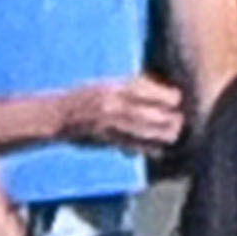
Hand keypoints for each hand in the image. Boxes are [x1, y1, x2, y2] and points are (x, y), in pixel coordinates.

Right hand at [59, 75, 185, 151]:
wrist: (56, 115)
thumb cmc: (84, 97)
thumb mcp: (106, 85)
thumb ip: (130, 87)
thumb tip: (158, 90)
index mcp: (112, 87)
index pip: (146, 90)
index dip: (165, 95)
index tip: (177, 99)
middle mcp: (110, 104)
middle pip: (146, 112)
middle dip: (166, 117)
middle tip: (179, 120)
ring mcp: (107, 123)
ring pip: (141, 129)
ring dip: (160, 133)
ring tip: (173, 134)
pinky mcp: (104, 139)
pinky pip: (130, 145)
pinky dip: (146, 148)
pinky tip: (157, 150)